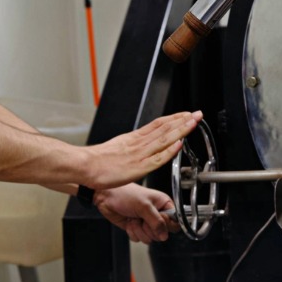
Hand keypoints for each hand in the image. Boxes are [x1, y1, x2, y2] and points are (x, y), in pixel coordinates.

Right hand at [81, 111, 201, 189]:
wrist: (83, 166)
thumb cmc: (96, 161)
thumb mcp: (117, 147)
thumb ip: (131, 146)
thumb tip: (142, 144)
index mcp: (133, 138)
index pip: (158, 124)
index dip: (174, 118)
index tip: (186, 114)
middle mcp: (138, 143)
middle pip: (164, 128)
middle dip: (183, 120)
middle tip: (198, 114)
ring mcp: (139, 154)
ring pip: (163, 139)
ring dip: (180, 130)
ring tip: (193, 123)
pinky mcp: (137, 167)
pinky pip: (156, 158)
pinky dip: (169, 151)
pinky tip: (178, 144)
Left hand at [94, 183, 177, 243]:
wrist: (107, 197)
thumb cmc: (126, 194)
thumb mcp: (144, 206)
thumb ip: (157, 222)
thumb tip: (164, 236)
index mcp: (164, 205)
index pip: (174, 223)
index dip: (166, 225)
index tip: (158, 219)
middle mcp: (157, 214)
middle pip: (162, 234)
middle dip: (150, 228)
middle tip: (143, 218)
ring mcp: (146, 222)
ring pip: (150, 238)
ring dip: (139, 230)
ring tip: (134, 218)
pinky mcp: (137, 228)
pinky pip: (139, 239)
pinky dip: (132, 232)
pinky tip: (129, 221)